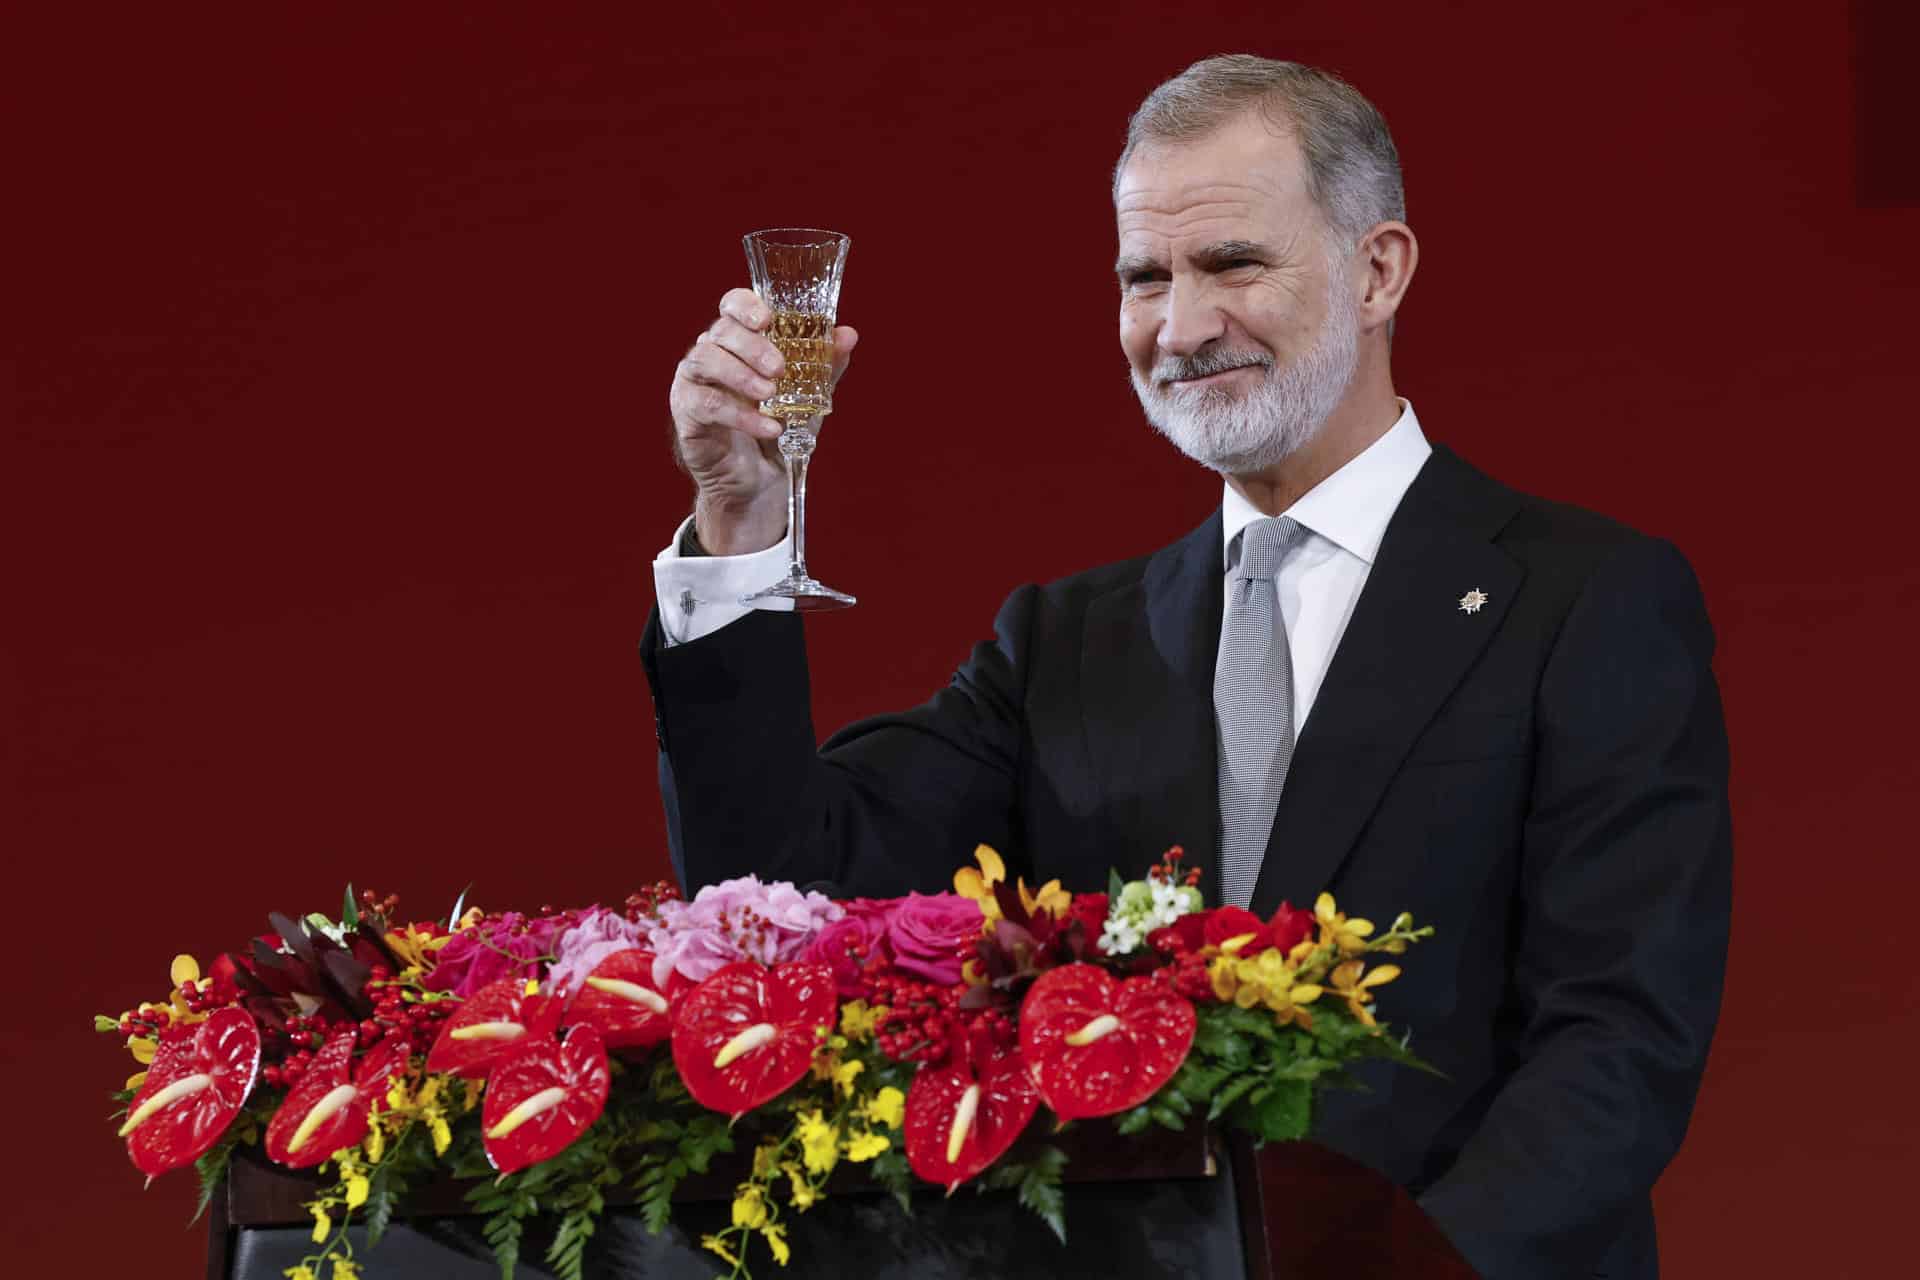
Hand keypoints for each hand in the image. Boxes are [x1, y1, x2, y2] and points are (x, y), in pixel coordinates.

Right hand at [669, 288, 858, 554]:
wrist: (760, 482)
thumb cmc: (778, 429)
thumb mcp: (807, 396)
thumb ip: (825, 365)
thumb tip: (848, 335)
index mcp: (738, 341)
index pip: (732, 305)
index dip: (745, 305)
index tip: (767, 319)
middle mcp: (711, 354)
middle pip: (721, 331)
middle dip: (752, 346)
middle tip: (779, 368)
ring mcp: (694, 381)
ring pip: (705, 360)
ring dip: (741, 375)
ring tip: (770, 395)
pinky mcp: (687, 413)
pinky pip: (707, 404)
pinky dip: (741, 415)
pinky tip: (769, 428)